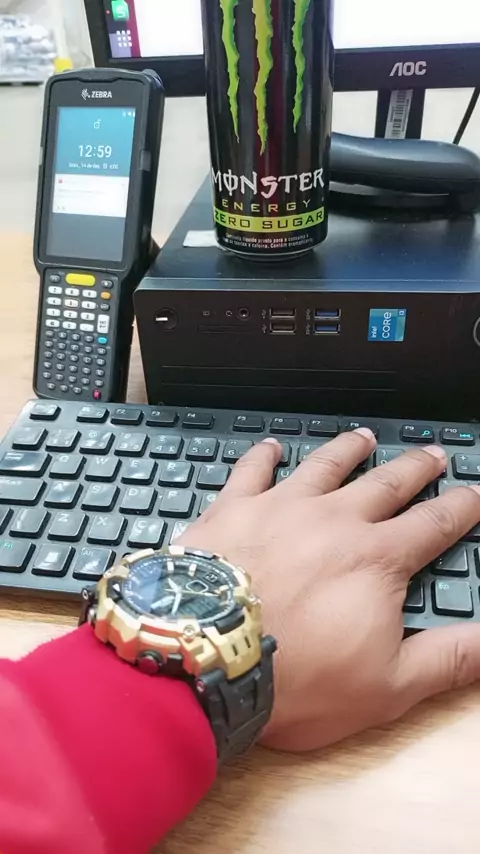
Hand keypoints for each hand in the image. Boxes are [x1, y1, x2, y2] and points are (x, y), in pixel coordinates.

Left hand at [177, 430, 479, 751]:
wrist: (206, 661)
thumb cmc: (297, 679)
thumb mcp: (388, 685)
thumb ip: (449, 657)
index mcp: (376, 559)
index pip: (433, 524)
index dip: (461, 507)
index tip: (475, 492)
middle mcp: (333, 521)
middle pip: (385, 484)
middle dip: (414, 468)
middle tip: (432, 453)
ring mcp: (281, 508)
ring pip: (324, 466)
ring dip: (348, 450)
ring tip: (364, 437)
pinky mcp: (234, 509)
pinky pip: (252, 471)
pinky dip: (264, 456)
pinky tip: (270, 446)